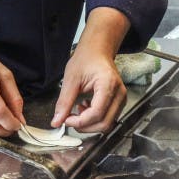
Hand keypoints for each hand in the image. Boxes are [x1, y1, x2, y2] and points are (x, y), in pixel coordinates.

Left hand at [52, 7, 129, 131]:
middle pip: (104, 123)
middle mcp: (119, 93)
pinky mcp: (119, 102)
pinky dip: (95, 120)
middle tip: (70, 119)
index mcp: (108, 84)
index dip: (80, 121)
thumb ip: (64, 102)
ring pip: (107, 124)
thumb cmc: (86, 59)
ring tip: (78, 111)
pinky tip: (85, 109)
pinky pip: (108, 119)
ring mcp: (121, 98)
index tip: (66, 119)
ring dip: (90, 124)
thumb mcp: (71, 79)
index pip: (97, 113)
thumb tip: (57, 122)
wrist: (98, 51)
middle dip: (85, 126)